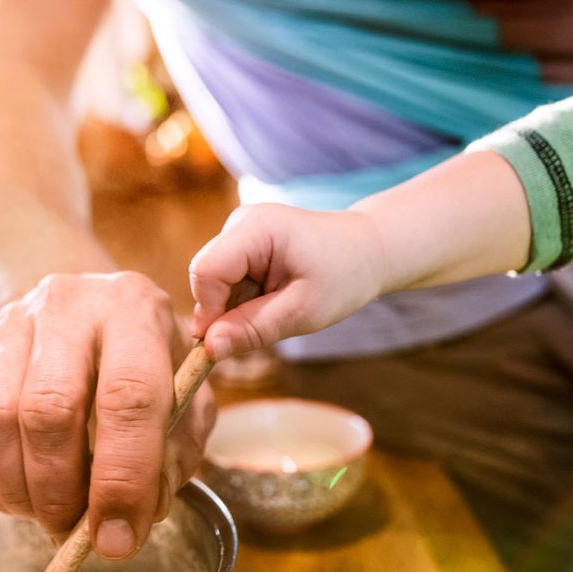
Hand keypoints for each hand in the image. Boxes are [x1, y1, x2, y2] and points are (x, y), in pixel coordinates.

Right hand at [0, 271, 214, 558]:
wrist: (92, 309)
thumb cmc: (148, 364)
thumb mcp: (188, 399)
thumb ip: (176, 454)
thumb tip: (134, 516)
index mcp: (136, 311)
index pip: (128, 396)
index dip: (122, 479)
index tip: (117, 540)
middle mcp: (69, 308)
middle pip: (49, 409)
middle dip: (61, 491)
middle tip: (74, 534)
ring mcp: (12, 326)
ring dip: (22, 489)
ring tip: (49, 517)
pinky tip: (24, 494)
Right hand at [188, 204, 388, 359]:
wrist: (366, 251)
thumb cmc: (343, 276)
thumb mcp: (302, 311)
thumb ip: (253, 328)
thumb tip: (209, 348)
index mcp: (256, 228)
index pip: (206, 271)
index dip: (209, 311)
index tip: (226, 343)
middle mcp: (240, 222)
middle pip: (206, 277)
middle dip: (224, 312)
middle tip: (264, 327)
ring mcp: (239, 231)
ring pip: (214, 284)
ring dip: (237, 308)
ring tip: (277, 308)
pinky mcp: (241, 245)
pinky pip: (226, 282)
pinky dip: (243, 301)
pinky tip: (273, 300)